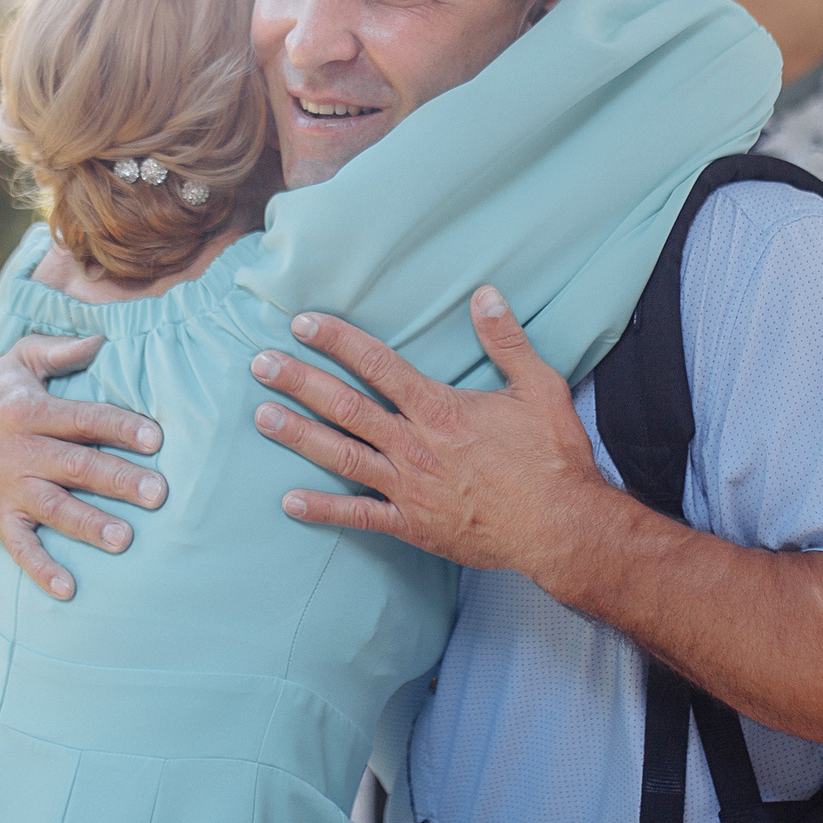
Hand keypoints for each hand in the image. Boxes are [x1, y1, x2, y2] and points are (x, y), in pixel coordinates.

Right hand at [0, 333, 166, 599]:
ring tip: (125, 539)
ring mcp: (9, 488)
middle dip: (118, 480)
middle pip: (77, 466)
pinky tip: (68, 590)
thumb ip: (59, 350)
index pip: (83, 418)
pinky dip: (42, 570)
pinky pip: (20, 548)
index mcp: (31, 411)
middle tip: (159, 494)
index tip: (155, 438)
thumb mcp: (19, 362)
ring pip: (54, 508)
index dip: (119, 427)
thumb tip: (102, 337)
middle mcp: (22, 451)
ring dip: (89, 525)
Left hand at [253, 286, 620, 578]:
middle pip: (345, 407)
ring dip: (299, 436)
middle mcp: (415, 446)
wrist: (561, 527)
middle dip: (300, 382)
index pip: (378, 365)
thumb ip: (507, 341)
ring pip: (341, 456)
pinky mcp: (412, 526)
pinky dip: (323, 510)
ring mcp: (409, 488)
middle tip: (261, 365)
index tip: (303, 323)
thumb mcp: (540, 388)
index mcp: (440, 410)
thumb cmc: (552, 459)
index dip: (337, 341)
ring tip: (261, 418)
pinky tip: (289, 502)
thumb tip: (484, 295)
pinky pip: (360, 517)